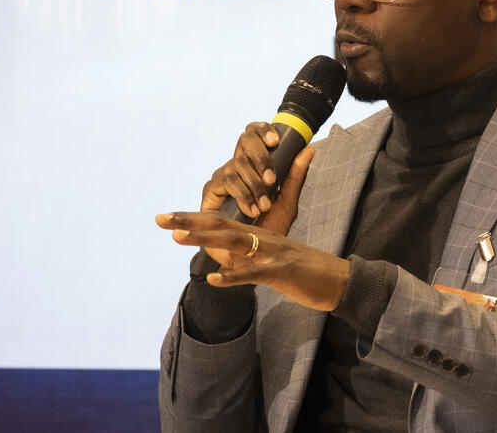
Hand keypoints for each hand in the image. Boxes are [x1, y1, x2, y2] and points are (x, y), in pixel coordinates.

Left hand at [155, 211, 350, 311]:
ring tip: (177, 236)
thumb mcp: (269, 260)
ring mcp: (271, 253)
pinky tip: (212, 279)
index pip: (219, 222)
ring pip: (234, 242)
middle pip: (220, 225)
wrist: (336, 279)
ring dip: (204, 238)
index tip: (164, 217)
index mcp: (257, 234)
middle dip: (188, 221)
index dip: (191, 219)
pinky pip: (253, 273)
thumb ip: (245, 257)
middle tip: (159, 218)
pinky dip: (233, 276)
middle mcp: (261, 238)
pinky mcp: (280, 271)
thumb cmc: (301, 270)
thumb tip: (220, 258)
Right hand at [201, 121, 314, 235]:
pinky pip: (225, 182)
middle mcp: (238, 165)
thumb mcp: (287, 201)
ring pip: (237, 164)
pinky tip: (251, 210)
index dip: (263, 130)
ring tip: (264, 206)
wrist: (253, 256)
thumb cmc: (269, 228)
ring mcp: (223, 177)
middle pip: (244, 140)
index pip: (256, 133)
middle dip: (261, 157)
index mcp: (256, 163)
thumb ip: (295, 175)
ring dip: (254, 185)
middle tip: (272, 180)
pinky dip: (241, 195)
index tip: (277, 141)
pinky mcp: (210, 192)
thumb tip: (309, 148)